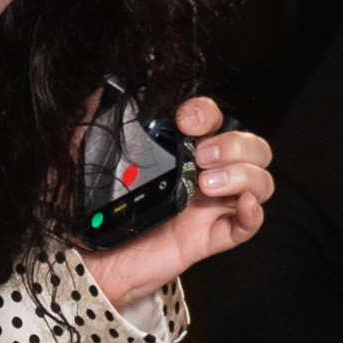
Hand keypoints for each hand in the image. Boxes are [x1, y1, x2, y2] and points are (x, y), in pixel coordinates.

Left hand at [83, 95, 268, 309]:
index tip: (184, 121)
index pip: (214, 117)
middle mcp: (201, 172)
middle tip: (201, 156)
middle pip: (250, 146)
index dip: (207, 112)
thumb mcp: (86, 151)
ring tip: (207, 185)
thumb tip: (104, 86)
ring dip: (243, 175)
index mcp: (180, 147)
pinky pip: (245, 226)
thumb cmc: (87, 204)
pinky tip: (243, 205)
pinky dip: (253, 213)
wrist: (83, 255)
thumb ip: (98, 118)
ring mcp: (208, 205)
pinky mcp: (207, 237)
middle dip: (234, 144)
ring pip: (259, 181)